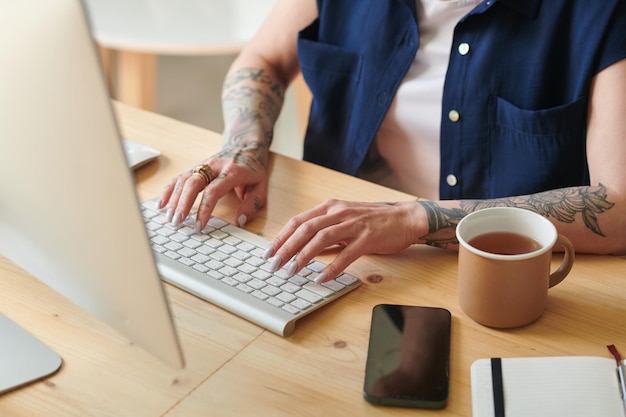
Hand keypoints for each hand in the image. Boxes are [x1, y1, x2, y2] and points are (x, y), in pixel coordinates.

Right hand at [158, 144, 268, 230]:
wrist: (246, 146)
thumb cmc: (253, 170)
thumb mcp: (261, 187)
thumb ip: (252, 205)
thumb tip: (239, 221)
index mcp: (232, 172)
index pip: (213, 190)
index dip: (204, 208)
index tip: (199, 225)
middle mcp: (214, 166)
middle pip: (193, 182)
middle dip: (183, 203)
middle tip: (177, 222)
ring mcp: (203, 165)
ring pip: (183, 179)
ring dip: (174, 199)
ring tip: (169, 218)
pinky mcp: (196, 167)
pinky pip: (179, 178)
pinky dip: (169, 191)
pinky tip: (161, 205)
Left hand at [265, 199, 420, 282]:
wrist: (405, 218)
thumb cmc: (373, 221)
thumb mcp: (345, 220)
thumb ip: (325, 232)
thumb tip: (301, 248)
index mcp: (331, 207)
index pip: (298, 220)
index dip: (281, 236)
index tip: (268, 252)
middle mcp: (339, 213)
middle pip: (305, 229)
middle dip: (286, 248)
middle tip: (274, 265)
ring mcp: (353, 224)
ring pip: (321, 239)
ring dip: (303, 256)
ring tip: (292, 272)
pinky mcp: (367, 238)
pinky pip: (345, 255)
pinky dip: (331, 268)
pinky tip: (321, 278)